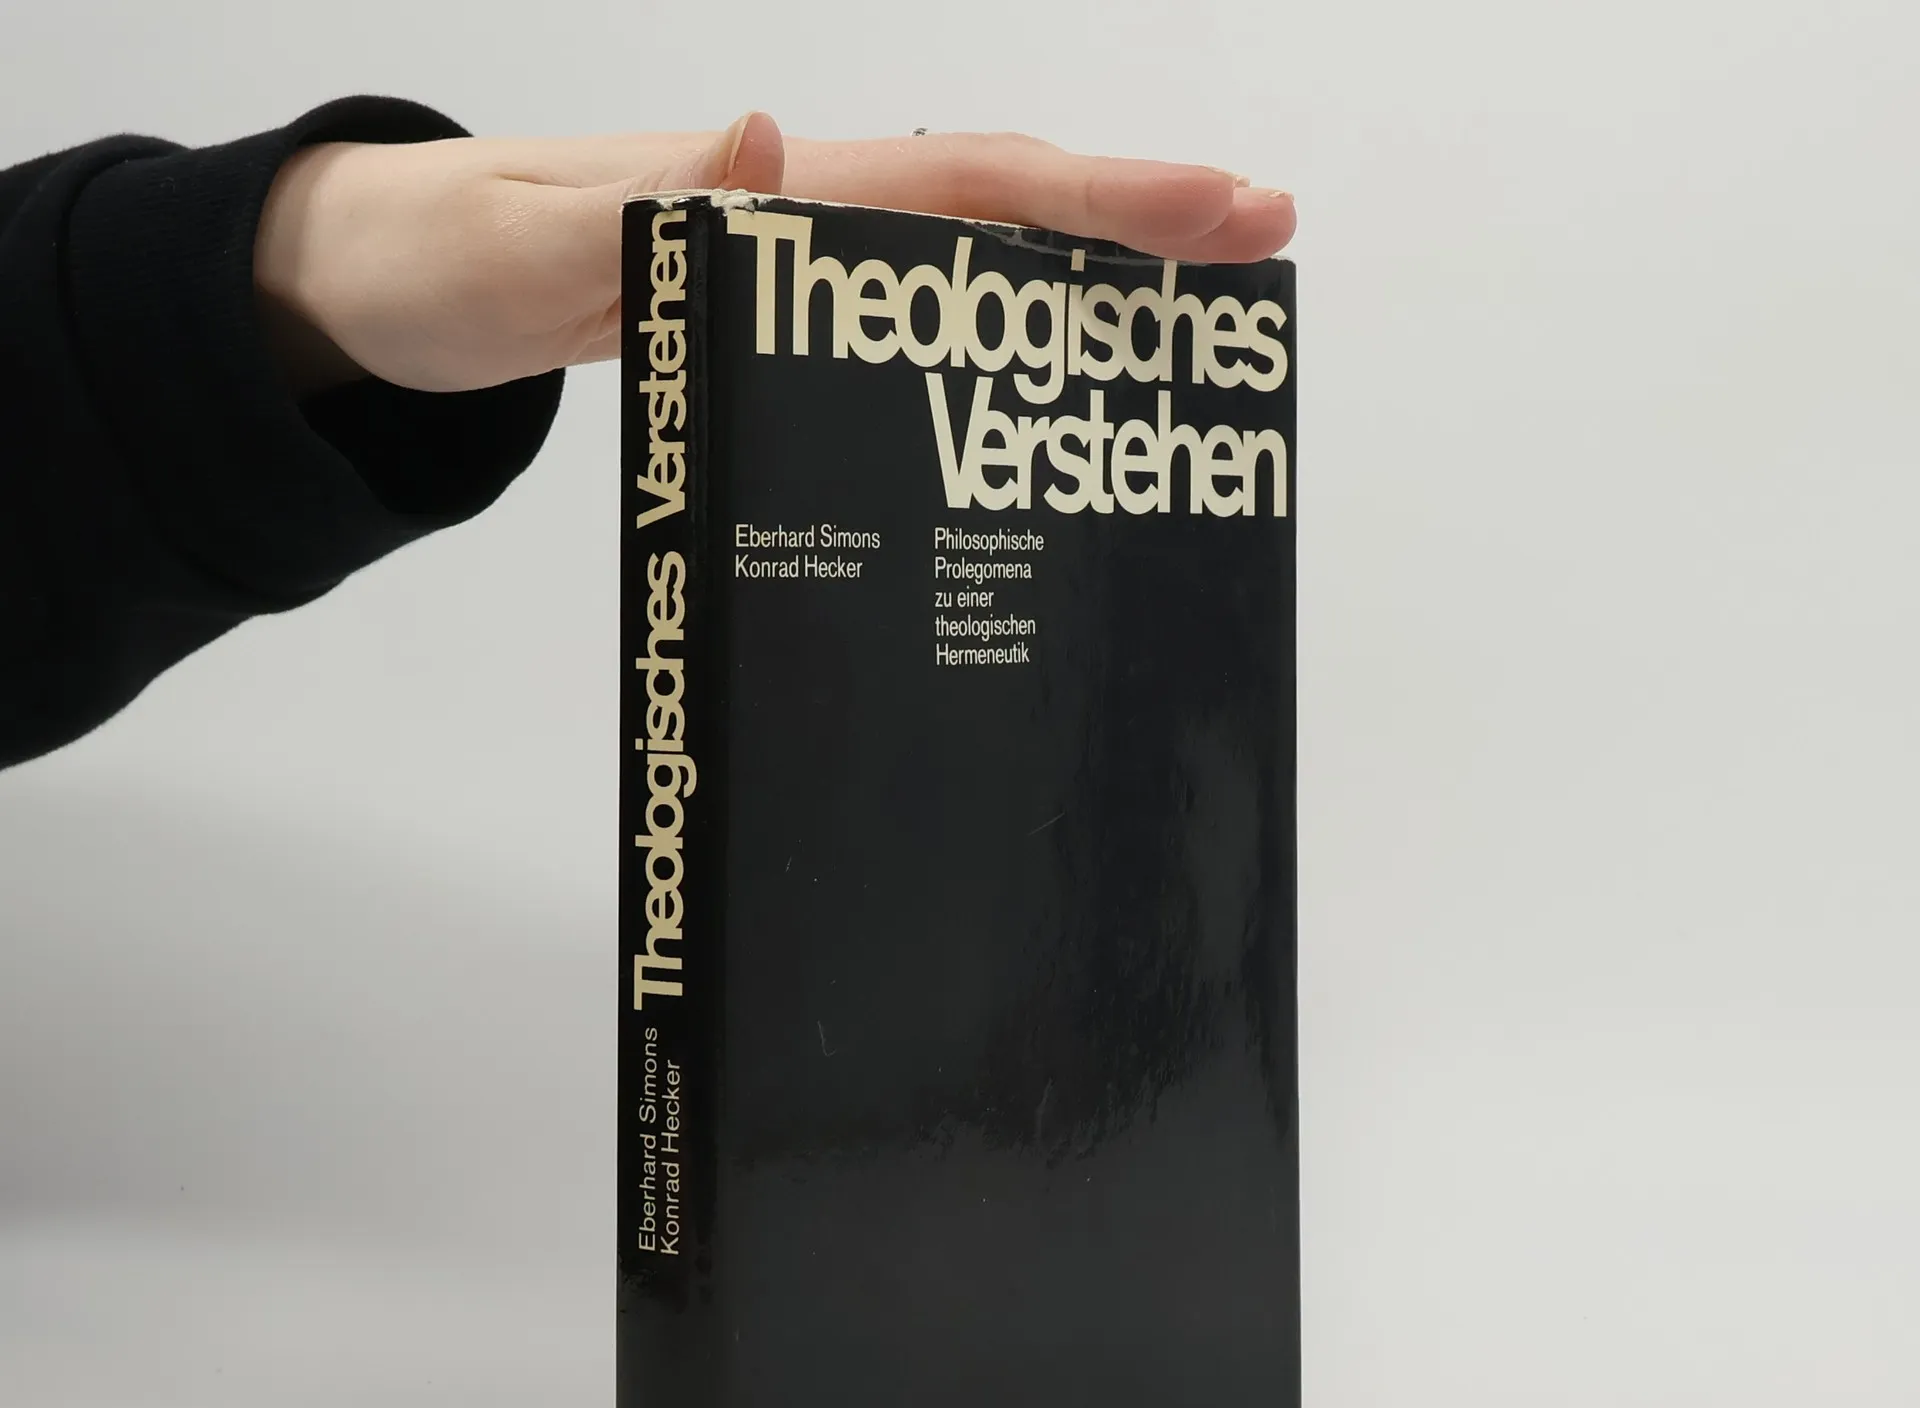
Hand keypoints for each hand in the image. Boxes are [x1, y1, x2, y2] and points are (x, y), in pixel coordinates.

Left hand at [254, 113, 1294, 396]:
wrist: (383, 279)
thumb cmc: (447, 257)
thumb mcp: (529, 241)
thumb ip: (644, 208)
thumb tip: (775, 137)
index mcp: (770, 188)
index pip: (964, 182)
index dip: (1097, 198)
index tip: (1223, 208)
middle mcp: (799, 210)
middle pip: (997, 202)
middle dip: (1135, 222)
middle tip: (1265, 247)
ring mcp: (789, 260)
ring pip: (965, 253)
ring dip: (1080, 274)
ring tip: (1193, 321)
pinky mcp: (769, 314)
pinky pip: (905, 308)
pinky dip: (987, 323)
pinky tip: (1031, 370)